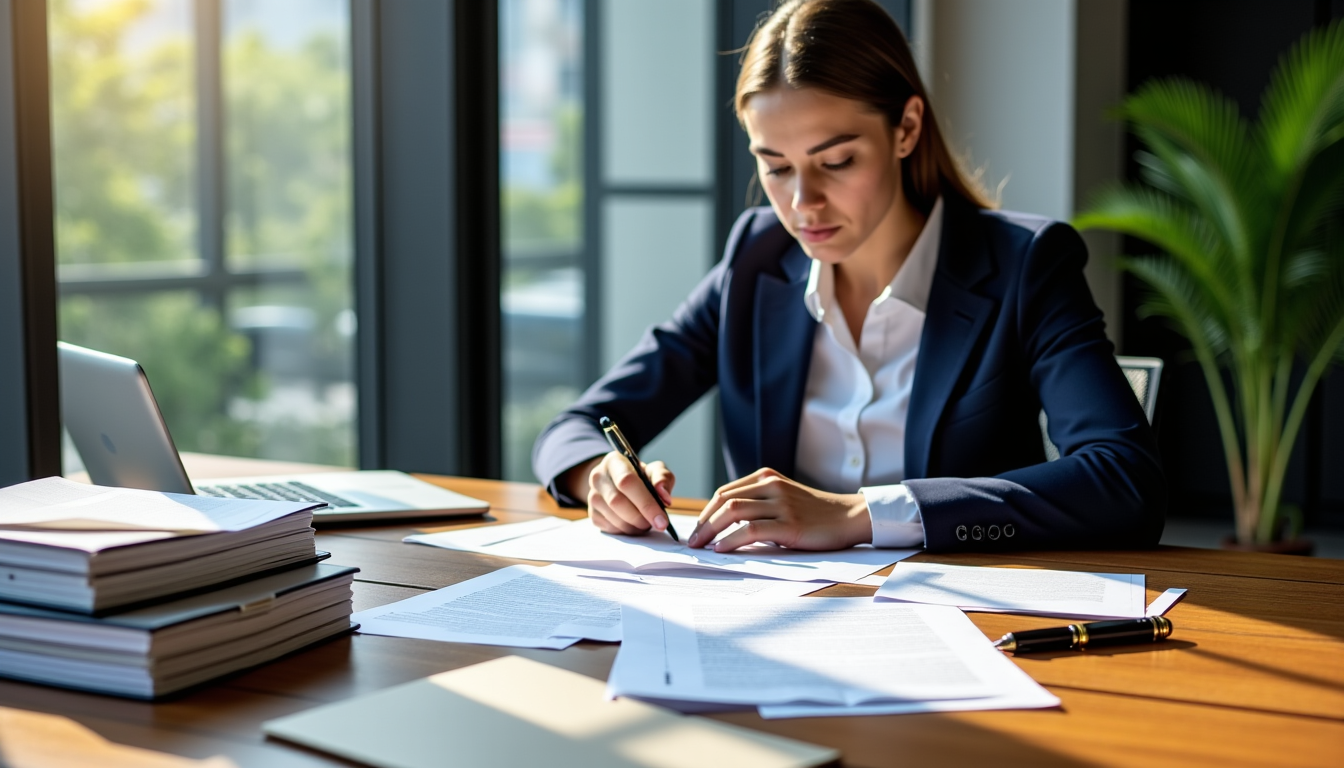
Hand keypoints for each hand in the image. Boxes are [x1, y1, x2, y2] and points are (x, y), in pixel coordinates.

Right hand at [568, 452, 675, 535]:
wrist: (619, 483)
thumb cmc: (640, 476)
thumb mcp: (654, 470)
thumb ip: (663, 478)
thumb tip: (665, 498)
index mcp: (614, 461)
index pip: (627, 481)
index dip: (646, 503)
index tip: (662, 520)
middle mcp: (598, 477)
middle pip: (618, 502)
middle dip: (641, 518)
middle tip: (657, 524)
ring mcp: (592, 496)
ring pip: (614, 518)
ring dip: (635, 526)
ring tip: (647, 522)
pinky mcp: (592, 514)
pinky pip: (610, 528)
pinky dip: (627, 531)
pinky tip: (634, 524)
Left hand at [686, 468, 870, 551]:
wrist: (849, 517)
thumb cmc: (815, 513)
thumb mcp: (784, 498)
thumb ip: (759, 503)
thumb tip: (725, 525)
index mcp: (766, 477)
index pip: (725, 492)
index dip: (706, 511)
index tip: (696, 529)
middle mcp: (771, 486)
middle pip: (724, 500)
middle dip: (703, 522)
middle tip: (692, 541)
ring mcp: (780, 504)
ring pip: (733, 512)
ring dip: (711, 531)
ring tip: (701, 547)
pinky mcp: (789, 524)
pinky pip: (750, 530)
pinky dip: (731, 540)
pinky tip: (722, 549)